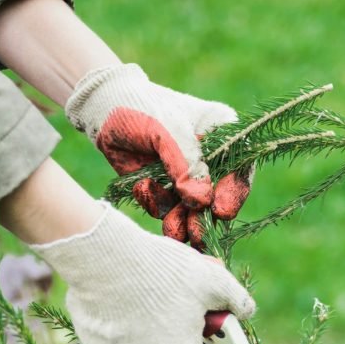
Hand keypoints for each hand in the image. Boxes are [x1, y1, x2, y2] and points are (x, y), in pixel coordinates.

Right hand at [30, 203, 254, 343]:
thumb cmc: (164, 272)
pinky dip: (115, 323)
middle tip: (171, 311)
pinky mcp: (91, 341)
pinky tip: (118, 296)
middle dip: (168, 343)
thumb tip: (246, 312)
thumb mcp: (213, 280)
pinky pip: (108, 337)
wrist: (106, 258)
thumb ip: (236, 300)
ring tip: (145, 296)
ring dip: (141, 334)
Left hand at [65, 64, 252, 248]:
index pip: (239, 170)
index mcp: (225, 136)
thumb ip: (186, 165)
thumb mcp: (168, 131)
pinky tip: (143, 186)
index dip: (233, 193)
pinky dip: (156, 204)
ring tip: (173, 230)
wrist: (105, 110)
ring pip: (191, 210)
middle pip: (217, 198)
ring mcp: (187, 178)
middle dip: (206, 218)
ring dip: (183, 222)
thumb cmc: (144, 108)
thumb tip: (202, 201)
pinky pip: (165, 208)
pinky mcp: (164, 190)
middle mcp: (210, 161)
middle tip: (198, 236)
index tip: (221, 211)